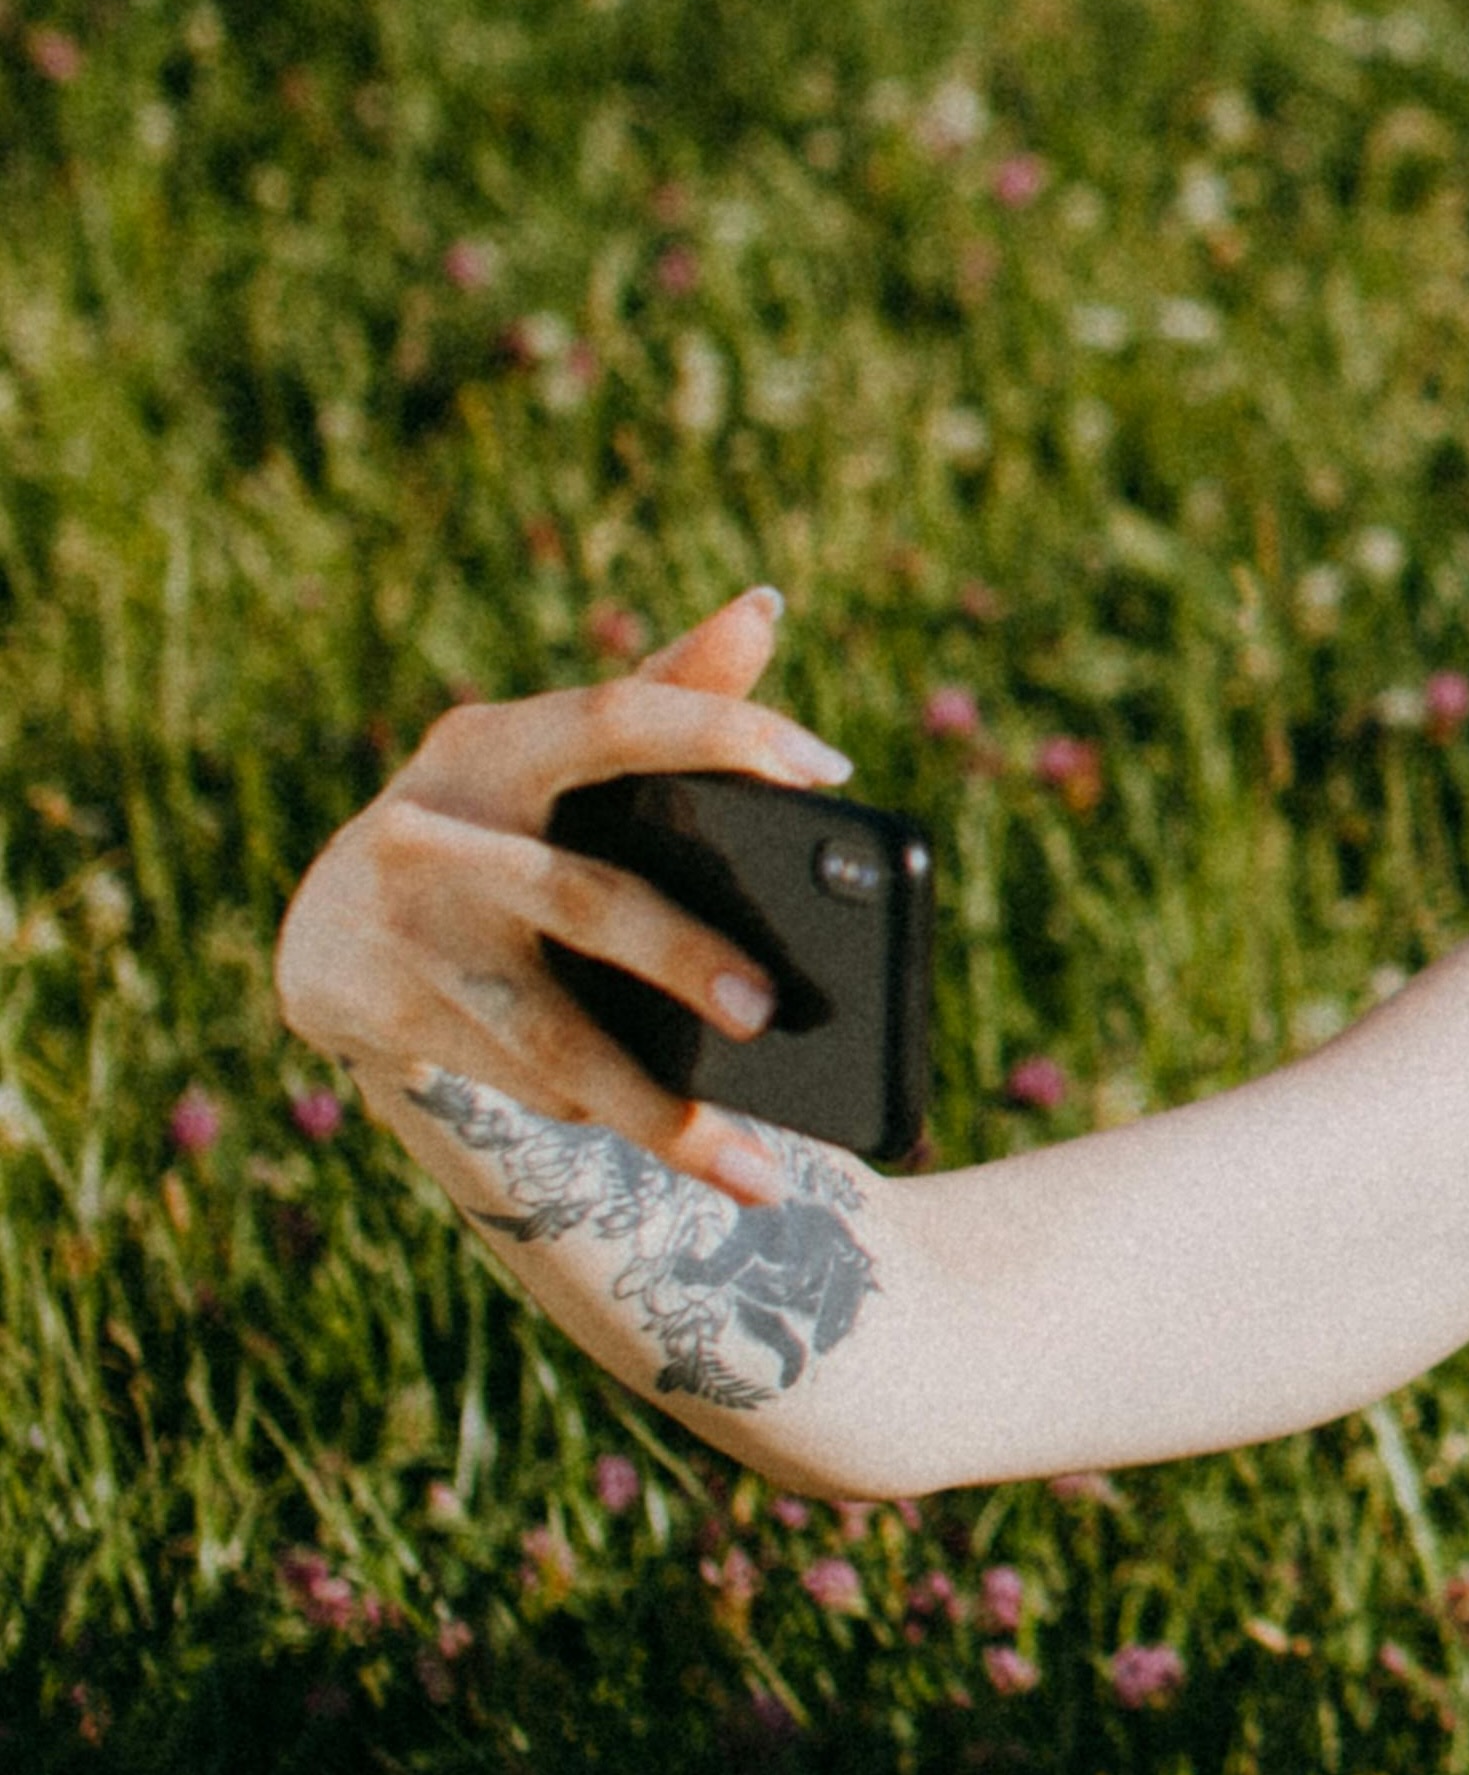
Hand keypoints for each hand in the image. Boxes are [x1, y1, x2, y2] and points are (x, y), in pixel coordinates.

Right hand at [275, 589, 857, 1203]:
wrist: (335, 927)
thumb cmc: (500, 821)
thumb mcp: (560, 757)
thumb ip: (664, 692)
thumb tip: (763, 607)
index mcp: (496, 743)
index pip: (619, 716)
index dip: (722, 731)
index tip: (827, 769)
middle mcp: (433, 827)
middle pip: (584, 897)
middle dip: (680, 957)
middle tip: (770, 1009)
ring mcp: (402, 929)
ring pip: (547, 1032)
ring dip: (655, 1106)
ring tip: (754, 1167)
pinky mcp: (377, 1013)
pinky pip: (516, 1077)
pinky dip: (601, 1112)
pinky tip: (681, 1141)